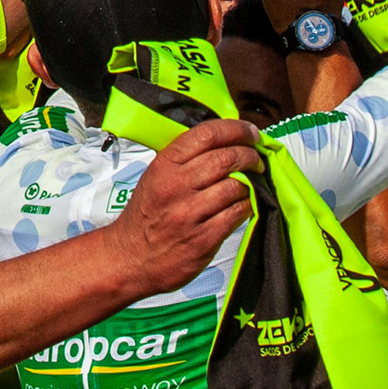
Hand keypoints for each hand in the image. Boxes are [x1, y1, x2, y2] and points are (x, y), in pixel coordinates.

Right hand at [114, 116, 261, 288]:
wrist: (131, 259)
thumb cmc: (147, 216)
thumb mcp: (155, 178)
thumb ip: (185, 159)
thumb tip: (226, 142)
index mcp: (164, 166)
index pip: (206, 134)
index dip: (235, 129)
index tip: (250, 132)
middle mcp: (175, 186)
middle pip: (226, 158)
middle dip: (249, 155)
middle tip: (256, 159)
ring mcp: (189, 214)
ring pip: (236, 185)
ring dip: (251, 182)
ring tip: (252, 183)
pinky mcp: (203, 239)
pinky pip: (237, 213)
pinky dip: (248, 205)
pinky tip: (246, 204)